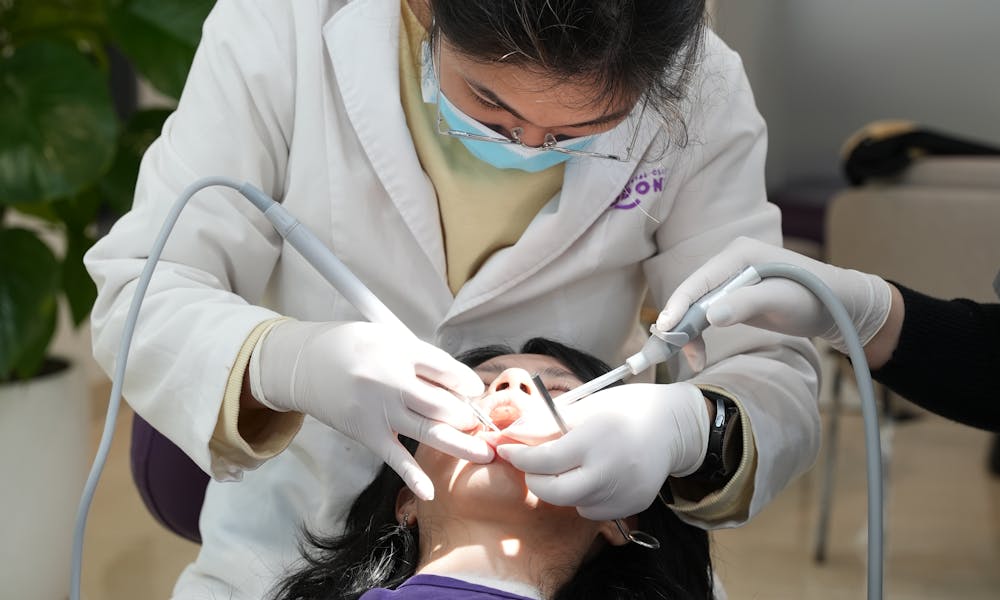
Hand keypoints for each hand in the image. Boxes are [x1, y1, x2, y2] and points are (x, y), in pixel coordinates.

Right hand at [252, 320, 489, 499]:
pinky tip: (430, 491)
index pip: (445, 369)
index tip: (478, 390)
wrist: (306, 364)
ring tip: (485, 454)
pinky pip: (394, 457)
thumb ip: (422, 359)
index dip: (467, 381)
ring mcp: (379, 411)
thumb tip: (460, 383)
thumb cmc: (354, 347)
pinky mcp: (368, 433)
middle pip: (442, 404)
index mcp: (399, 352)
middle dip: (468, 416)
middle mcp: (391, 382)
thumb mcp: (389, 338)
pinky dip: (412, 476)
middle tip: (482, 424)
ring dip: (460, 445)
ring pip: (428, 430)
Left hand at [497, 382, 709, 519]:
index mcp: (596, 438)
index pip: (544, 460)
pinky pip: (594, 510)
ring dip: (562, 488)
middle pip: (555, 493)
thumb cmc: (624, 408)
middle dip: (535, 481)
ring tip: (574, 465)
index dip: (519, 457)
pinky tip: (597, 475)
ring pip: (573, 503)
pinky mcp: (632, 505)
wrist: (672, 425)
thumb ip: (545, 424)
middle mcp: (610, 470)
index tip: (506, 450)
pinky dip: (585, 497)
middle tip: (532, 467)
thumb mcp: (584, 406)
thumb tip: (510, 436)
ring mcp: (623, 492)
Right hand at [656, 237, 891, 353]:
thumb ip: (746, 304)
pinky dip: (699, 334)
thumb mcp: (781, 301)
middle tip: (667, 352)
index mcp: (738, 253)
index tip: (664, 329)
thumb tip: (710, 316)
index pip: (698, 281)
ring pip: (696, 307)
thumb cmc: (815, 297)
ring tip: (692, 358)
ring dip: (689, 333)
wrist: (839, 306)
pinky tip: (699, 353)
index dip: (678, 306)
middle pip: (692, 295)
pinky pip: (706, 314)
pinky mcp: (734, 297)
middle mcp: (729, 262)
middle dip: (680, 325)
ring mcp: (730, 280)